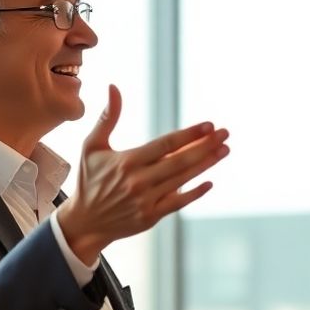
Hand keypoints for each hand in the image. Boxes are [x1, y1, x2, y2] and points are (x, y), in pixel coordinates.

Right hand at [60, 84, 229, 263]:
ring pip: (183, 179)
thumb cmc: (89, 180)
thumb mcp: (92, 147)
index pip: (165, 144)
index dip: (190, 134)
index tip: (209, 125)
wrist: (84, 222)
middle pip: (180, 161)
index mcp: (126, 162)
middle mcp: (138, 181)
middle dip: (206, 146)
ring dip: (206, 164)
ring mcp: (146, 200)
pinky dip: (195, 192)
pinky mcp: (151, 216)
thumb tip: (113, 87)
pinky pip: (178, 202)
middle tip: (225, 133)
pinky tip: (209, 181)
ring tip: (224, 150)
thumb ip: (107, 118)